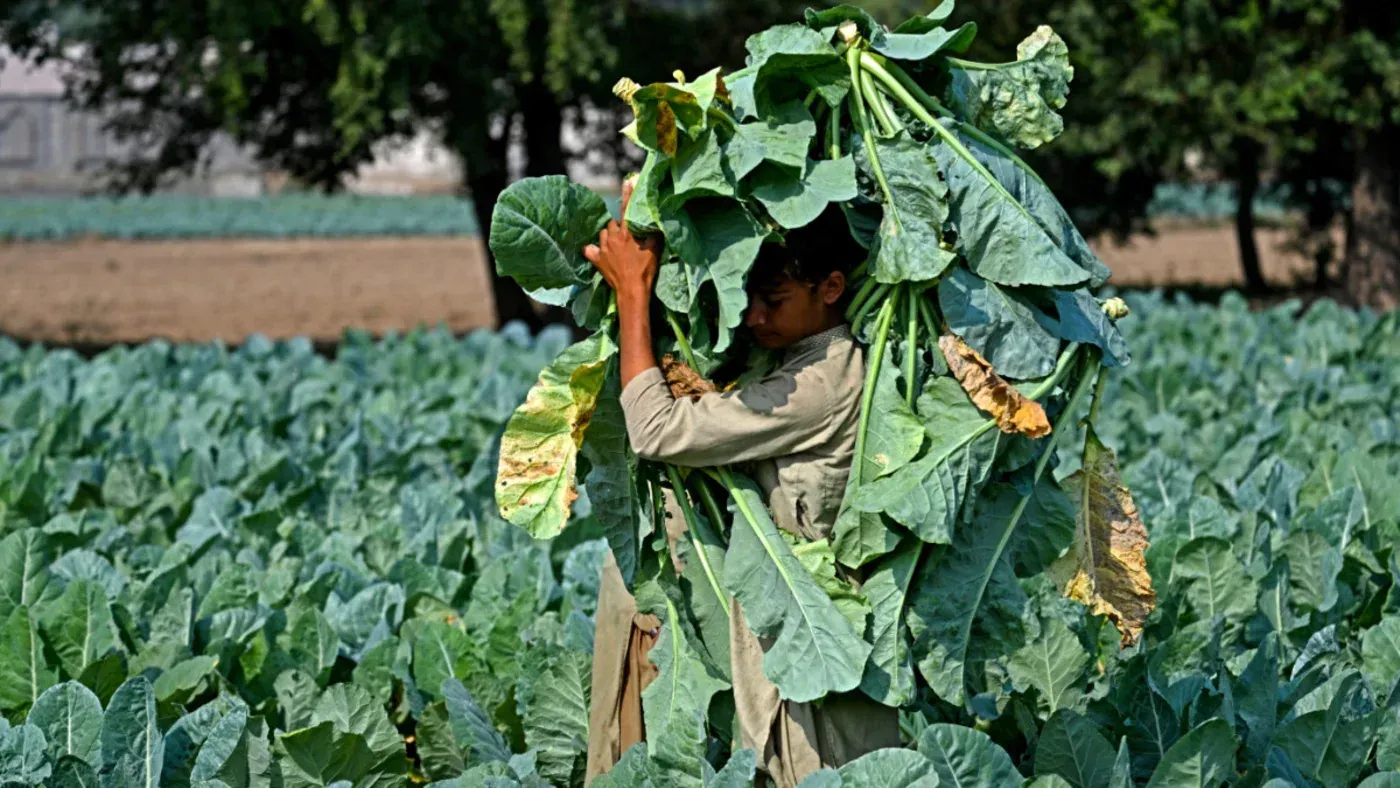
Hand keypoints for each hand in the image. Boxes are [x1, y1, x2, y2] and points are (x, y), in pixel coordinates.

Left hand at [583, 178, 660, 302]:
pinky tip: (597, 250)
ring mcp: (603, 248)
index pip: (627, 209)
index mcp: (627, 233)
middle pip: (613, 223)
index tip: (628, 181)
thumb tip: (657, 222)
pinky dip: (593, 249)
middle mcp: (612, 237)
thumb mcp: (654, 250)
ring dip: (609, 235)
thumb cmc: (645, 270)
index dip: (628, 194)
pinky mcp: (597, 260)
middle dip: (619, 225)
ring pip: (603, 233)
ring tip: (617, 243)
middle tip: (628, 235)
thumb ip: (654, 234)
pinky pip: (590, 249)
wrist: (632, 290)